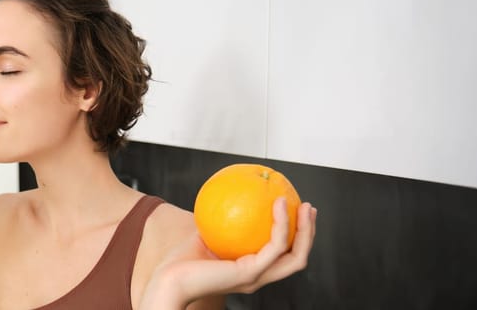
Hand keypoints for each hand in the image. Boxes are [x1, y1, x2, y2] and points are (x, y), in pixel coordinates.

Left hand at [143, 198, 316, 307]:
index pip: (282, 257)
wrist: (168, 281)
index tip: (297, 212)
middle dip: (308, 234)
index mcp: (250, 271)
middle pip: (297, 258)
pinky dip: (282, 224)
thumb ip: (220, 220)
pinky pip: (274, 246)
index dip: (295, 237)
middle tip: (309, 208)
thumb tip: (227, 195)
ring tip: (303, 206)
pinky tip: (279, 204)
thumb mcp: (206, 234)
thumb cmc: (180, 261)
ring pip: (295, 256)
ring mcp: (256, 277)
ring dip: (304, 230)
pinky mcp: (250, 273)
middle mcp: (258, 277)